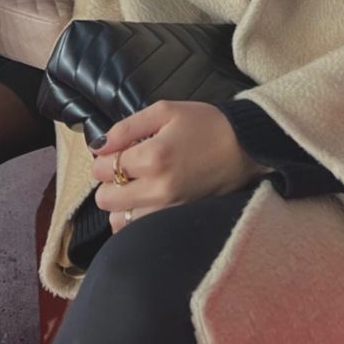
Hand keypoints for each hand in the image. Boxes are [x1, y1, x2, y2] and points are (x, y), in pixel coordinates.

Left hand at [91, 100, 261, 233]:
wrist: (246, 148)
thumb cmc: (206, 124)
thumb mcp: (165, 111)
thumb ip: (126, 128)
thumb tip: (98, 146)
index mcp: (152, 157)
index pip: (102, 169)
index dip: (102, 158)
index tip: (116, 151)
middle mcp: (158, 190)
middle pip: (105, 199)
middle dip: (109, 182)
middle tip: (126, 167)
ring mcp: (169, 211)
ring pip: (119, 221)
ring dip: (121, 203)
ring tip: (137, 184)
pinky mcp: (178, 222)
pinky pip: (140, 231)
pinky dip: (135, 218)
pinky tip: (146, 200)